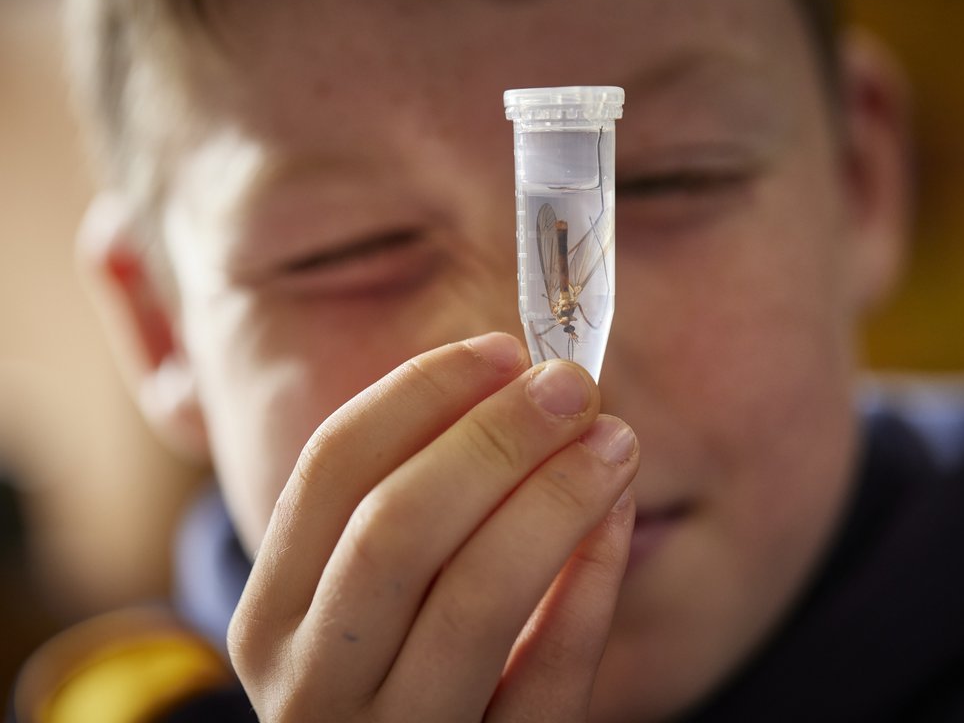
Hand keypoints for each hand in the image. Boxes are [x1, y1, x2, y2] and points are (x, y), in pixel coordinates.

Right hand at [228, 333, 638, 720]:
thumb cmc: (398, 678)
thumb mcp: (367, 604)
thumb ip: (414, 509)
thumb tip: (522, 391)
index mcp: (272, 616)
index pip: (331, 469)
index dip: (421, 392)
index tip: (505, 350)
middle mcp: (312, 685)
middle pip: (395, 527)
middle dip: (494, 438)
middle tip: (572, 388)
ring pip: (476, 600)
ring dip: (555, 498)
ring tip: (614, 442)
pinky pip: (550, 680)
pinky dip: (591, 589)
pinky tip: (618, 523)